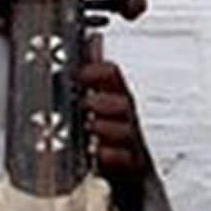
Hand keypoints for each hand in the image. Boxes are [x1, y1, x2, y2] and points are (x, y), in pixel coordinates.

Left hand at [78, 60, 150, 180]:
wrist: (124, 169)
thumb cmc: (109, 131)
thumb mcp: (101, 97)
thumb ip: (96, 71)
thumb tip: (92, 40)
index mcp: (115, 95)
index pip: (111, 73)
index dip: (95, 71)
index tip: (79, 75)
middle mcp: (124, 116)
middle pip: (123, 101)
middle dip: (103, 101)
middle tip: (86, 104)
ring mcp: (129, 140)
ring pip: (125, 130)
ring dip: (106, 128)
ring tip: (92, 129)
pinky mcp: (130, 164)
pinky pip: (125, 158)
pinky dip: (111, 155)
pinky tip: (99, 153)